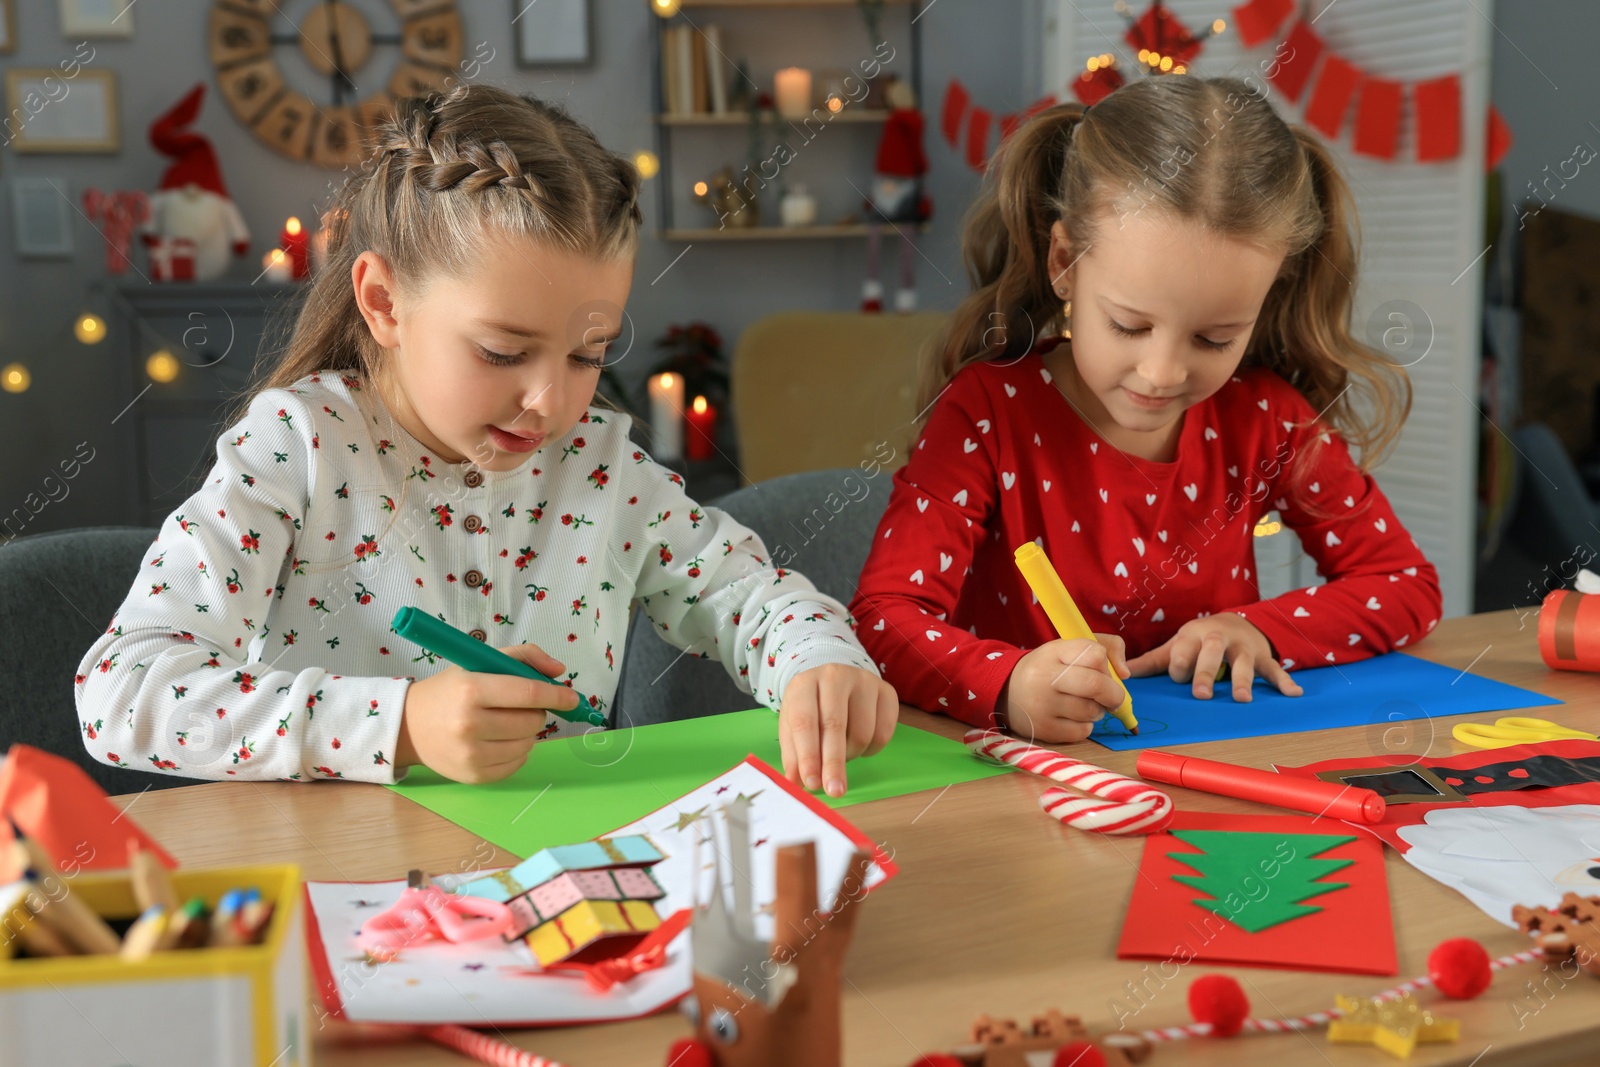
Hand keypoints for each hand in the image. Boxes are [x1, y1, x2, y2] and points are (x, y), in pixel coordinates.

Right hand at [395, 643, 580, 782]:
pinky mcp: (474, 776)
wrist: (409, 726)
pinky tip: (499, 740)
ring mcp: (471, 755)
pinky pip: (517, 764)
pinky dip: (517, 751)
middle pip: (533, 721)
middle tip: (519, 706)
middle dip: (537, 711)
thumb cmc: (450, 691)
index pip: (529, 693)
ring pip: (529, 744)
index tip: (572, 697)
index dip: (558, 695)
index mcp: (471, 691)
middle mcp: (470, 725)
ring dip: (527, 732)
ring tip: (504, 722)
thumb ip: (523, 657)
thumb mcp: (479, 662)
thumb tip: (559, 671)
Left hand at [778, 664, 897, 798]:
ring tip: (842, 753)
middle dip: (833, 763)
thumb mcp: (793, 727)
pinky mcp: (886, 692)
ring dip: (852, 755)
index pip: (804, 722)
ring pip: (862, 732)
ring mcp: (864, 681)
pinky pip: (884, 733)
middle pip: (834, 726)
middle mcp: (834, 676)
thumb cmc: (811, 708)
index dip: (808, 755)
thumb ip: (793, 755)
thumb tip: (796, 784)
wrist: (835, 682)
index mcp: (804, 684)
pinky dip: (872, 749)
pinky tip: (860, 744)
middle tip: (834, 790)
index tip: (812, 783)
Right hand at [998, 636, 1128, 743]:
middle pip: (1096, 685)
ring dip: (1097, 710)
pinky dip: (1085, 725)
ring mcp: (1043, 706)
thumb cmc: (1049, 669)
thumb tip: (1125, 674)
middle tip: (1113, 698)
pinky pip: (1083, 731)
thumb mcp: (1069, 649)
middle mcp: (1045, 678)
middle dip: (1114, 694)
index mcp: (1054, 652)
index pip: (1095, 654)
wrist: (1007, 692)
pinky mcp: (1045, 730)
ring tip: (1083, 704)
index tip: (1100, 670)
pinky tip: (1072, 717)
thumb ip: (1106, 648)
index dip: (1105, 664)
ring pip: (1092, 711)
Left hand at [1125, 614, 1302, 700]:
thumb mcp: (1176, 646)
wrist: (1233, 622)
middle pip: (1212, 652)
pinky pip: (1274, 668)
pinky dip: (1284, 680)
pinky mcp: (1262, 655)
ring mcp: (1243, 647)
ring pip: (1244, 661)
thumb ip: (1151, 662)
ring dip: (1243, 679)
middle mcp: (1218, 638)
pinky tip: (1294, 693)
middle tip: (1201, 694)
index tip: (1179, 679)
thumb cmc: (1198, 640)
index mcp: (1193, 635)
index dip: (1180, 667)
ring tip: (1242, 699)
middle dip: (1205, 672)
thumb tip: (1122, 675)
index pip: (1182, 652)